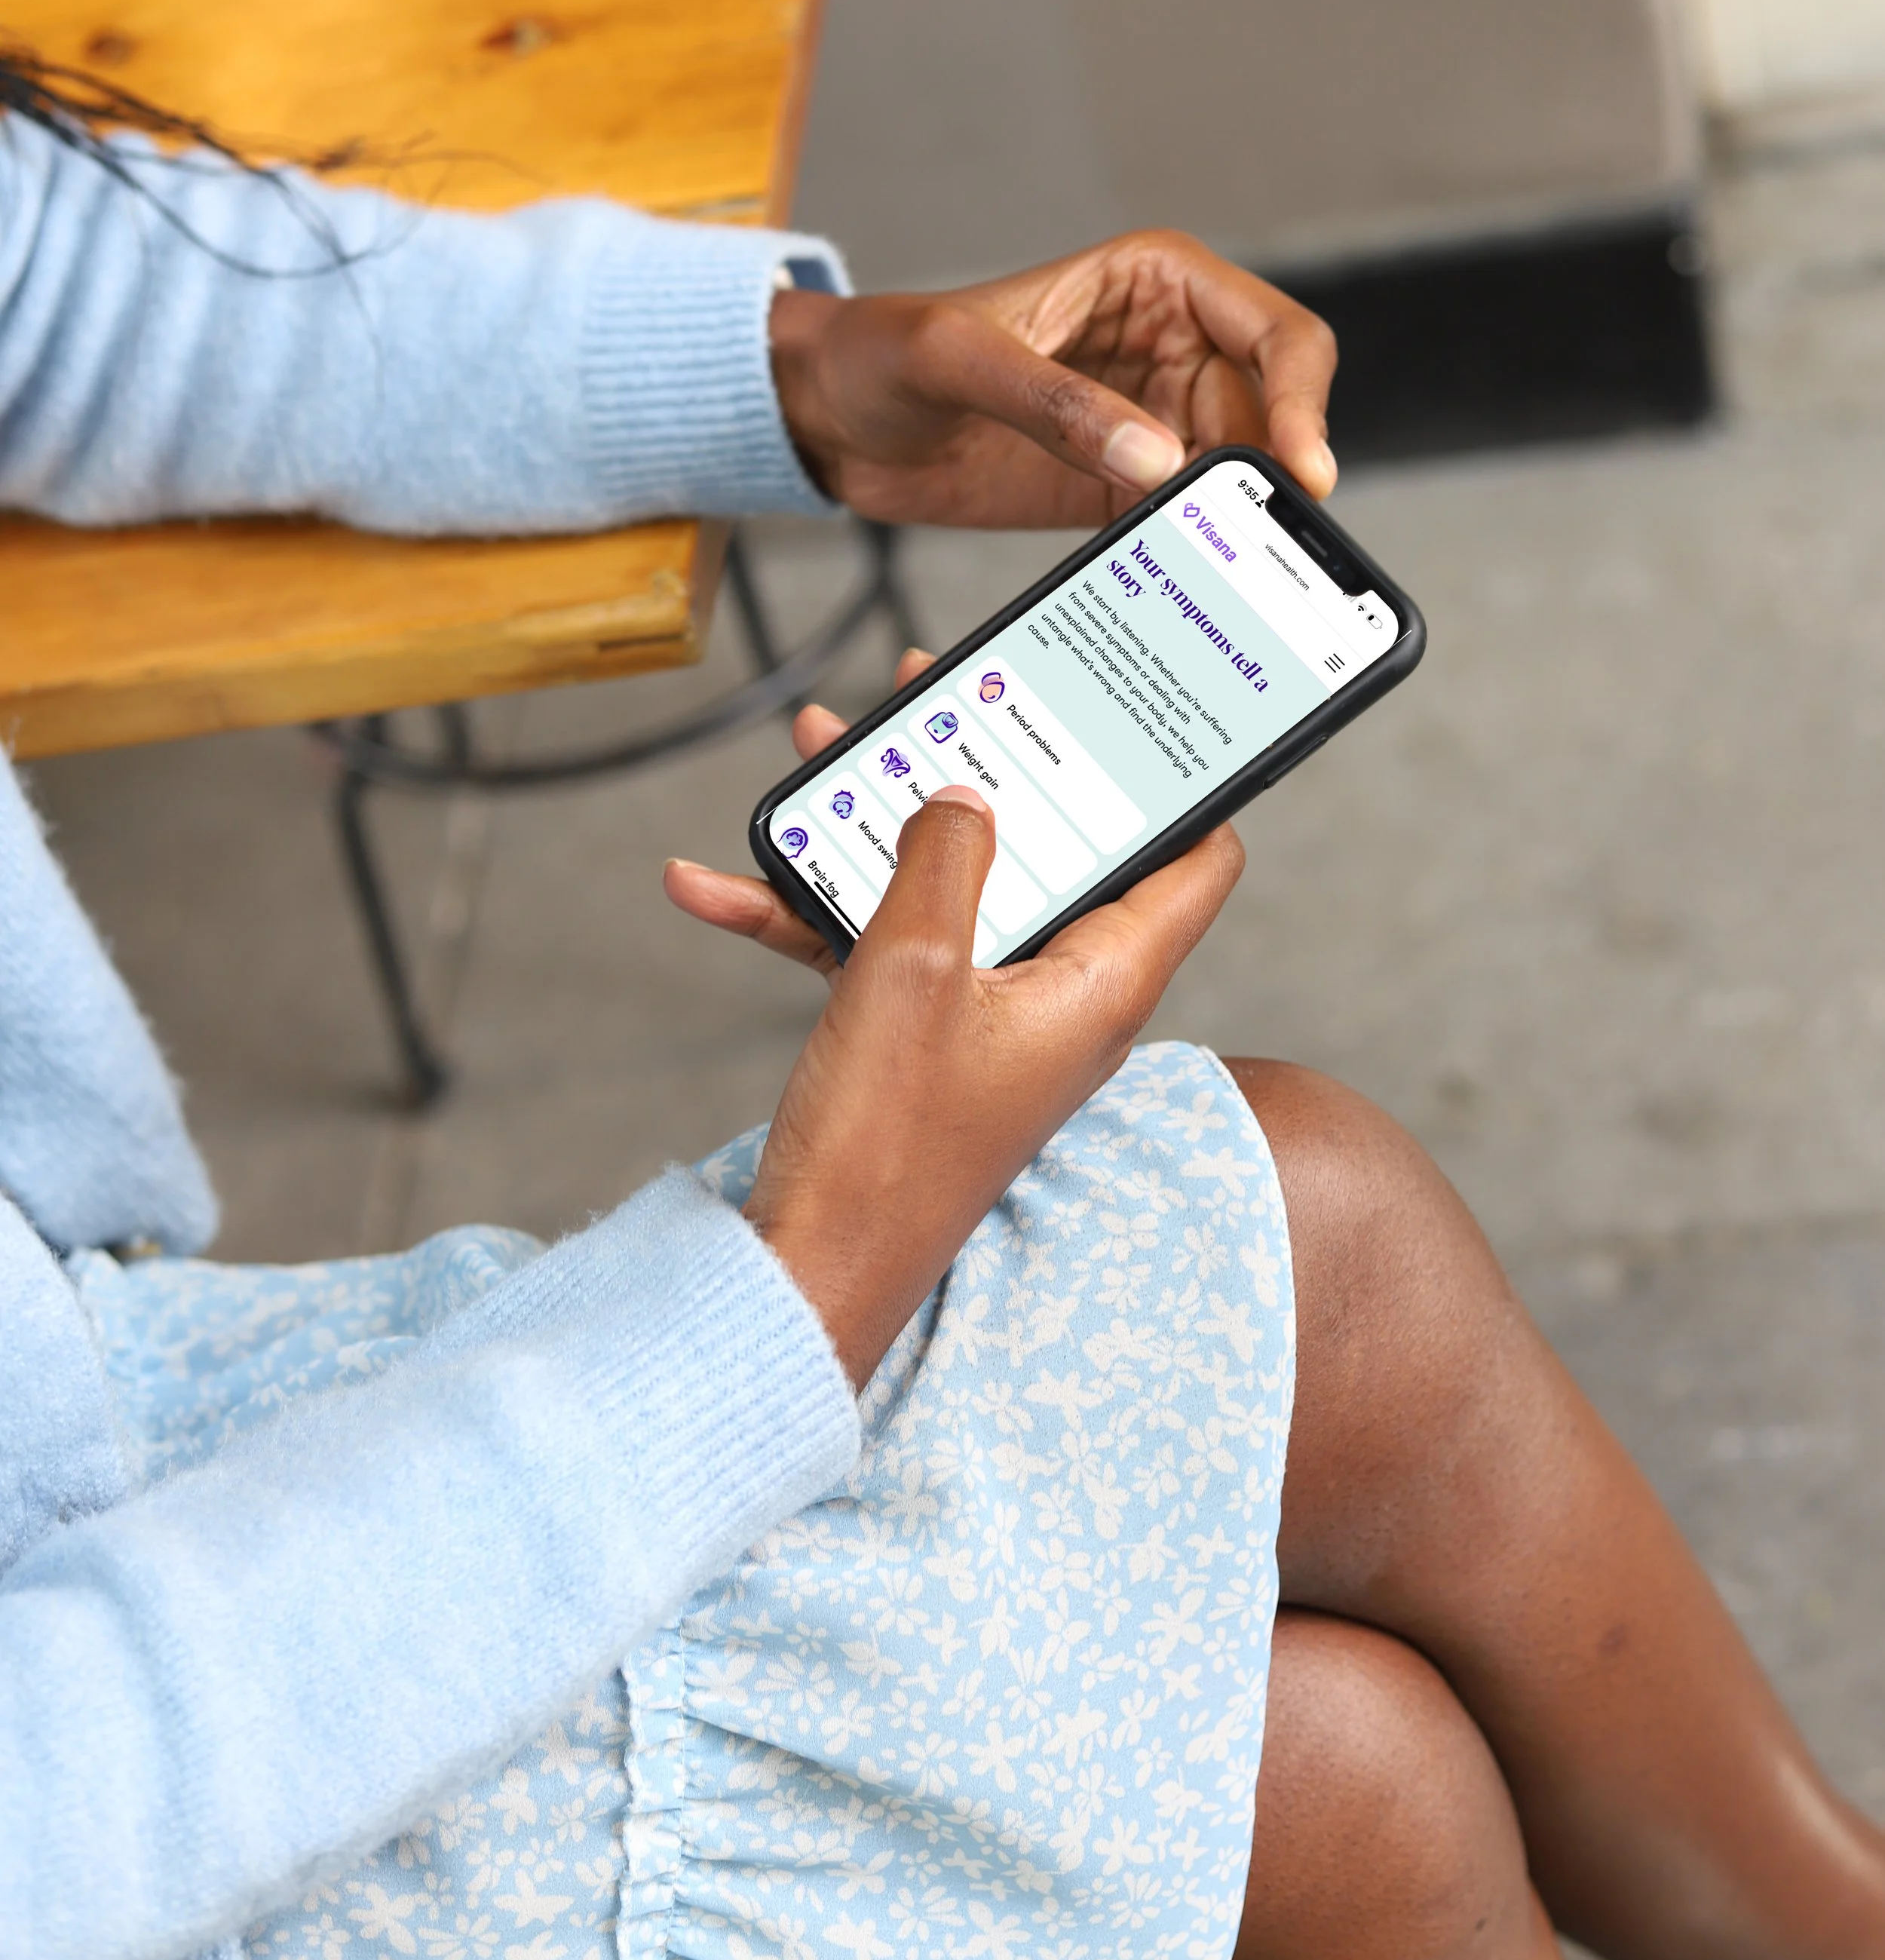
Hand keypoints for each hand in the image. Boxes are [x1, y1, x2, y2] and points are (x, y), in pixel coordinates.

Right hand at [665, 653, 1243, 1383]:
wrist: (811, 1266)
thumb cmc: (885, 1144)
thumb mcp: (911, 969)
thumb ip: (943, 858)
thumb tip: (965, 791)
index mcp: (1101, 982)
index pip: (1196, 862)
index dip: (1183, 783)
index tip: (1146, 713)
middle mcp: (1061, 995)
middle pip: (1052, 849)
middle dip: (989, 768)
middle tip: (940, 694)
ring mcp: (990, 1016)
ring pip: (952, 884)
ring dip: (880, 822)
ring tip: (823, 747)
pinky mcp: (924, 1037)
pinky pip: (879, 945)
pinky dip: (809, 910)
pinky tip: (715, 882)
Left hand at [769, 229, 1336, 528]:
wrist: (825, 418)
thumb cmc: (880, 350)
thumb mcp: (955, 358)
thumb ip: (1054, 403)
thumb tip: (1157, 458)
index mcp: (1156, 285)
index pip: (1278, 335)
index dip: (1303, 401)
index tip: (1298, 471)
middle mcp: (1171, 350)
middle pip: (1270, 420)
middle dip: (1269, 480)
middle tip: (1259, 547)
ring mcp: (1149, 424)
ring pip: (1233, 481)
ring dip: (1231, 527)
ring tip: (1216, 575)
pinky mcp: (1117, 489)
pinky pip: (1179, 525)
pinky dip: (1185, 555)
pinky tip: (1171, 586)